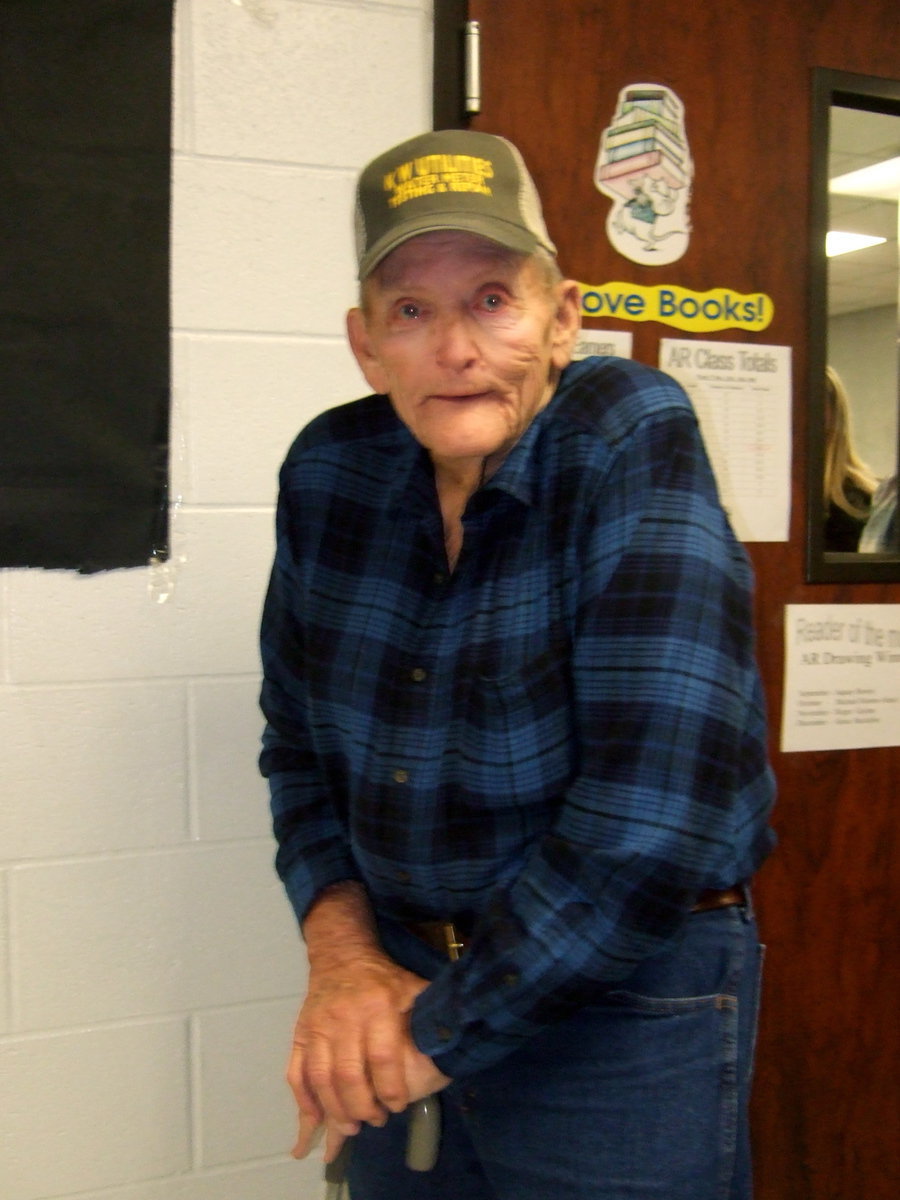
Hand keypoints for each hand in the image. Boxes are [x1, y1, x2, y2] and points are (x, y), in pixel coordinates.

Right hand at [288, 883, 450, 1160]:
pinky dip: (305, 1099)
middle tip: (375, 1120)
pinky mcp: (300, 1034)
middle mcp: (344, 1018)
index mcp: (377, 1007)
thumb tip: (459, 1042)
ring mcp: (317, 1027)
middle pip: (348, 1075)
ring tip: (351, 1127)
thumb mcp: (413, 988)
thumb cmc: (384, 979)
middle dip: (362, 1107)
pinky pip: (296, 1072)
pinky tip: (316, 1117)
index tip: (397, 1106)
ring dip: (335, 1110)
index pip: (382, 1057)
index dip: (391, 1088)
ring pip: (321, 1078)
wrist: (341, 956)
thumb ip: (432, 1014)